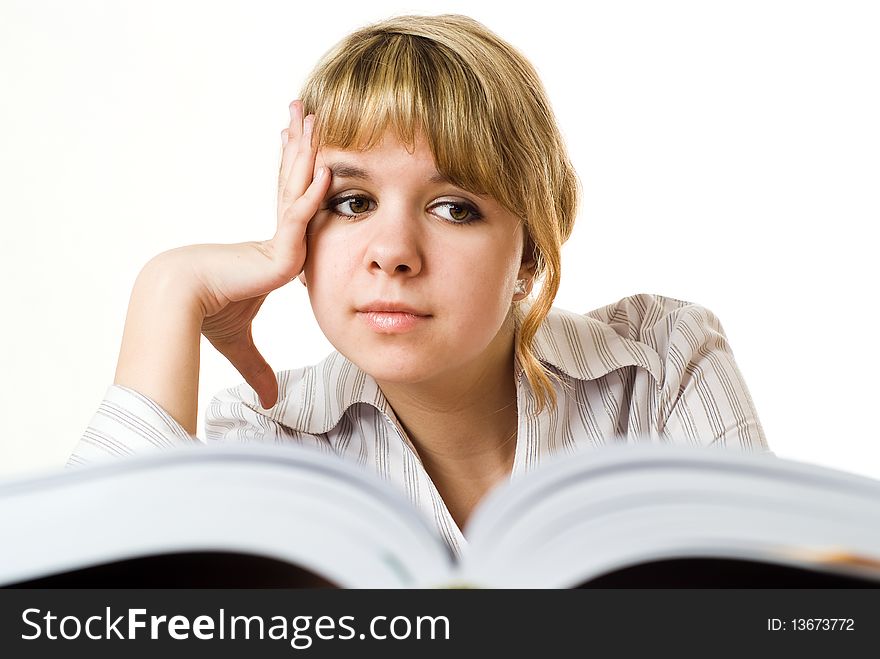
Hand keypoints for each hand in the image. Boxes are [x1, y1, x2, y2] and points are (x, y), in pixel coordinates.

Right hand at [164, 100, 329, 407]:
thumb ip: (260, 367)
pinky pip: (302, 215)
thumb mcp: (241, 344)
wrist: (175, 306)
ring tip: (315, 113)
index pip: (293, 208)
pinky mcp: (278, 249)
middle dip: (301, 145)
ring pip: (300, 188)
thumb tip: (270, 403)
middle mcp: (276, 237)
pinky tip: (329, 168)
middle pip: (297, 184)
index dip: (299, 180)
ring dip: (309, 150)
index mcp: (271, 251)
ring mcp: (278, 238)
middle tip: (306, 111)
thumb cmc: (203, 318)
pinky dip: (315, 192)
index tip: (308, 154)